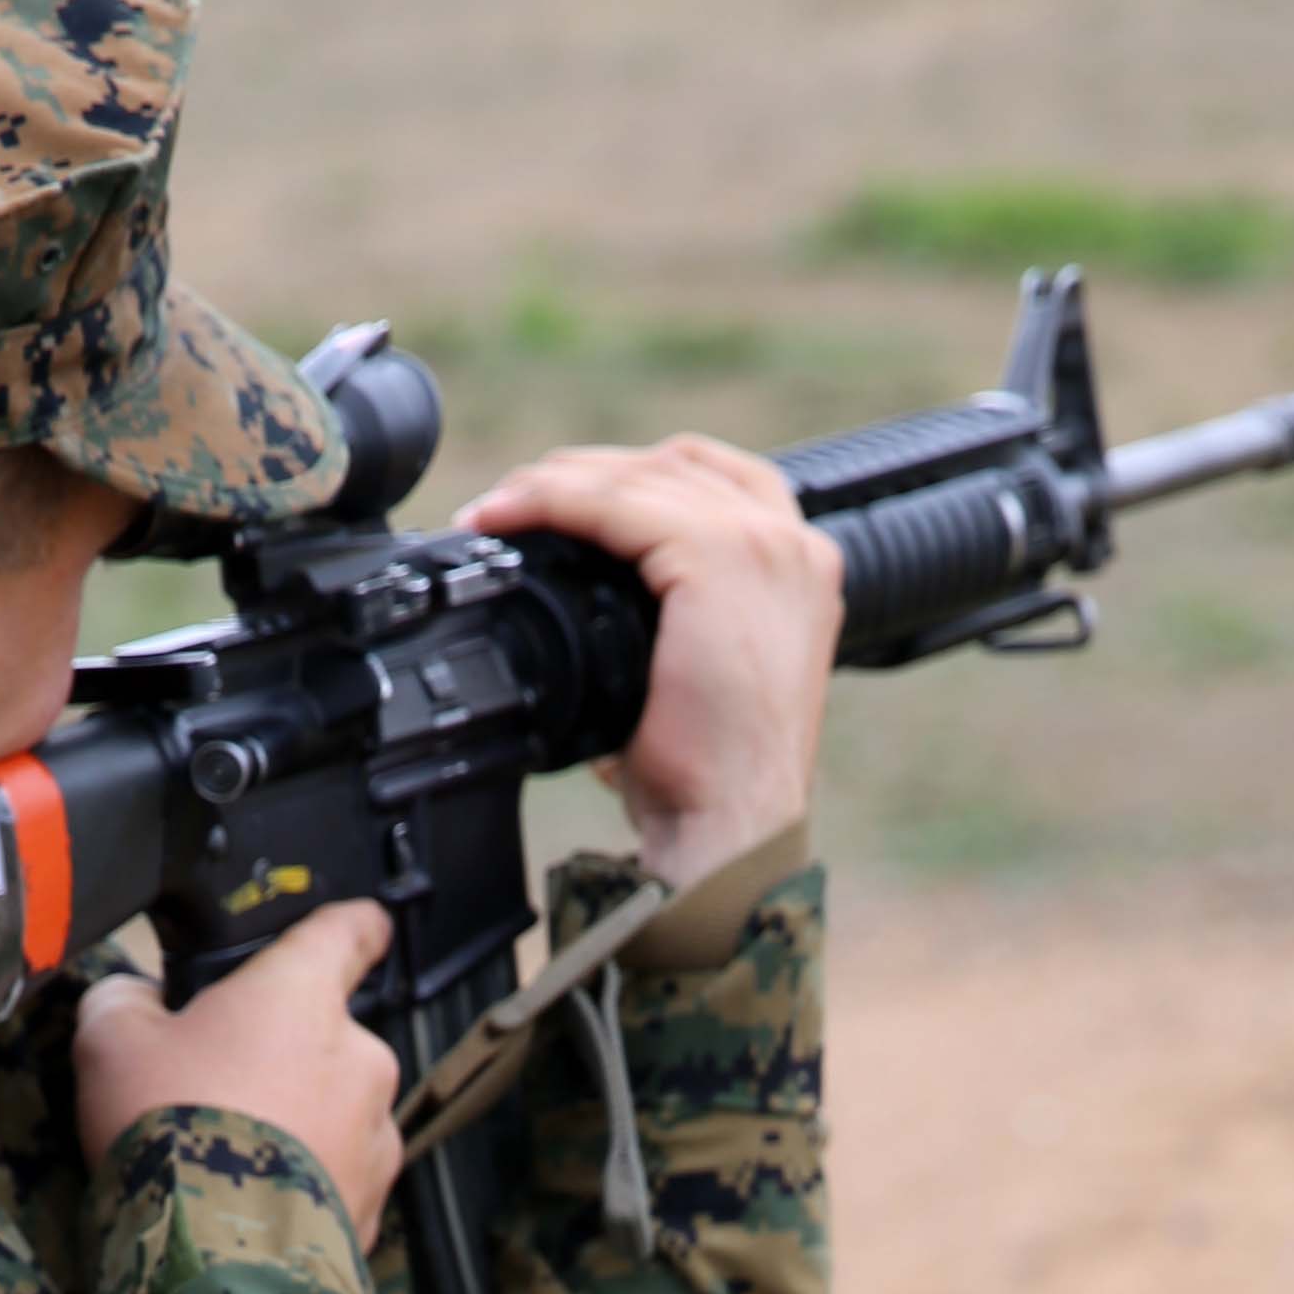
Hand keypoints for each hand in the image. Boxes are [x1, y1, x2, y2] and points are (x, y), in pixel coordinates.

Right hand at [73, 897, 403, 1253]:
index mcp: (304, 995)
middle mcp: (360, 1057)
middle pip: (329, 1038)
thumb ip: (124, 999)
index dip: (351, 926)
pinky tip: (254, 1206)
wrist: (212, 1255)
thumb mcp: (109, 1042)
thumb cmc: (166, 1125)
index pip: (350, 932)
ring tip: (233, 1159)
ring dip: (300, 1125)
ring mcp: (376, 1138)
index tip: (359, 927)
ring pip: (339, 1113)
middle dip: (286, 1056)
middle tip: (221, 1087)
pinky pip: (338, 1181)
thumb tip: (134, 998)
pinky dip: (305, 1185)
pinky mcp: (375, 1208)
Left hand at [457, 437, 841, 889]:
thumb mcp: (696, 675)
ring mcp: (760, 545)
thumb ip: (667, 619)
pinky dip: (553, 503)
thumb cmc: (711, 779)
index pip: (708, 483)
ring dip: (555, 484)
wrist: (731, 828)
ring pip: (637, 478)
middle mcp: (792, 544)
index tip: (558, 501)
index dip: (628, 480)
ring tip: (494, 510)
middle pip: (672, 466)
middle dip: (585, 475)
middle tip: (510, 504)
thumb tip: (586, 604)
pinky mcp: (717, 558)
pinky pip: (615, 506)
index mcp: (800, 568)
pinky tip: (507, 519)